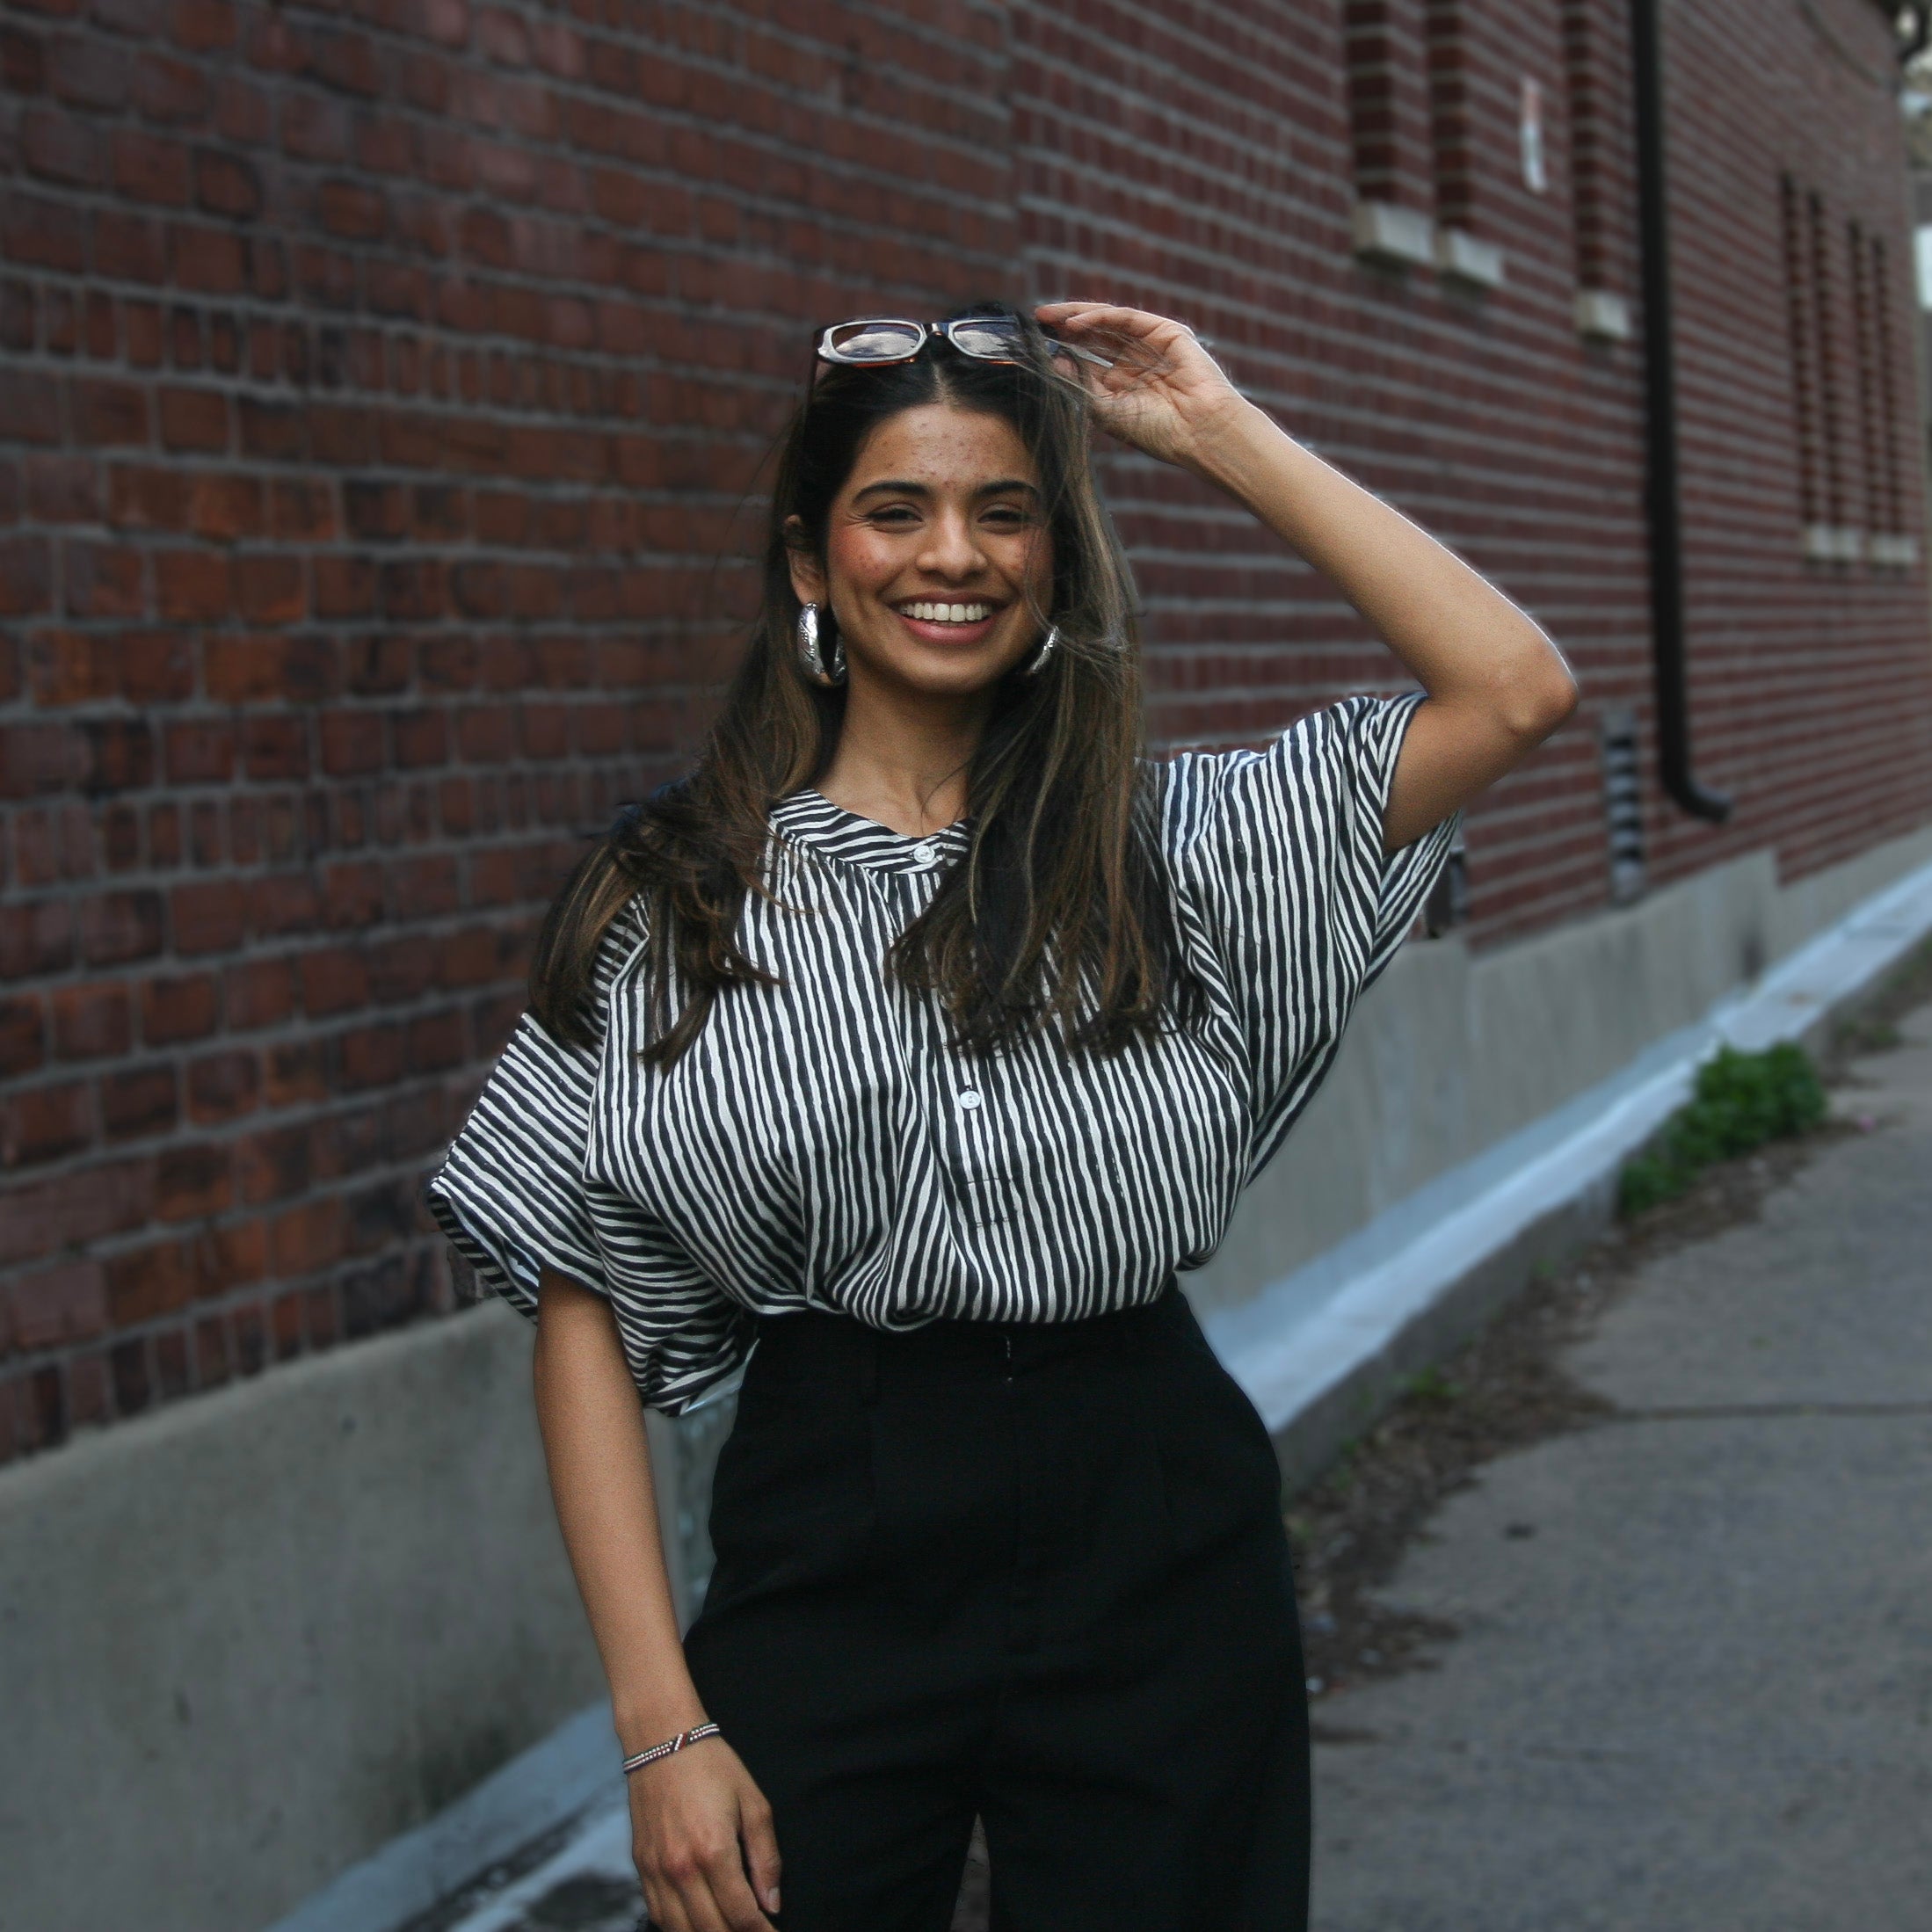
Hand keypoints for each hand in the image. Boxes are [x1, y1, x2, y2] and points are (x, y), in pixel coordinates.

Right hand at [628, 1735, 780, 1931]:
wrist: (662, 1740)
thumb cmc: (711, 1765)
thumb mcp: (753, 1802)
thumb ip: (765, 1857)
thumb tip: (771, 1903)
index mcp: (714, 1850)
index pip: (741, 1915)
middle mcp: (681, 1868)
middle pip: (712, 1930)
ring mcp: (657, 1871)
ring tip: (730, 1931)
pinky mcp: (642, 1868)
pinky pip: (658, 1915)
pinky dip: (679, 1929)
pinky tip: (697, 1924)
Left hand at [1035, 300, 1253, 471]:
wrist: (1198, 432)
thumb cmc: (1157, 431)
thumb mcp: (1107, 411)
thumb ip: (1081, 385)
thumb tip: (1054, 360)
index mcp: (1120, 385)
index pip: (1085, 359)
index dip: (1061, 350)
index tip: (1034, 346)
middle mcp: (1133, 363)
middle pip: (1093, 337)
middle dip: (1064, 327)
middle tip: (1037, 321)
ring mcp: (1150, 345)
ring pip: (1107, 323)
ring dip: (1077, 317)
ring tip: (1048, 317)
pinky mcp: (1165, 332)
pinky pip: (1126, 318)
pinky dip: (1099, 317)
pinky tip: (1075, 324)